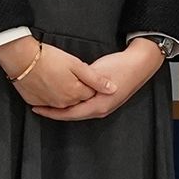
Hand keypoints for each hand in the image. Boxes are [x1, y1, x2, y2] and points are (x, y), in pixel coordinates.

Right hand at [0, 37, 109, 110]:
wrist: (22, 58)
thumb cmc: (49, 58)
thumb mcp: (77, 65)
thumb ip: (96, 80)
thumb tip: (112, 89)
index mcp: (75, 94)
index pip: (90, 94)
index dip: (91, 84)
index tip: (88, 74)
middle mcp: (63, 103)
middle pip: (77, 100)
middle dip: (79, 90)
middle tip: (72, 74)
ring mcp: (48, 103)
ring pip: (62, 102)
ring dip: (65, 94)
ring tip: (61, 77)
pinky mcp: (35, 101)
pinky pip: (47, 102)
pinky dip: (51, 96)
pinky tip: (50, 83)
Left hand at [32, 40, 165, 121]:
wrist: (140, 64)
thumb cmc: (121, 67)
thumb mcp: (97, 73)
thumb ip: (81, 83)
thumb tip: (66, 88)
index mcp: (98, 106)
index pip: (69, 114)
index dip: (52, 112)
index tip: (38, 109)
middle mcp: (100, 110)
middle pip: (72, 115)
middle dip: (55, 111)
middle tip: (39, 105)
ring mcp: (104, 106)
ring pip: (79, 111)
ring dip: (64, 108)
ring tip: (49, 102)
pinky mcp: (105, 100)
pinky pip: (85, 106)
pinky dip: (73, 103)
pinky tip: (67, 97)